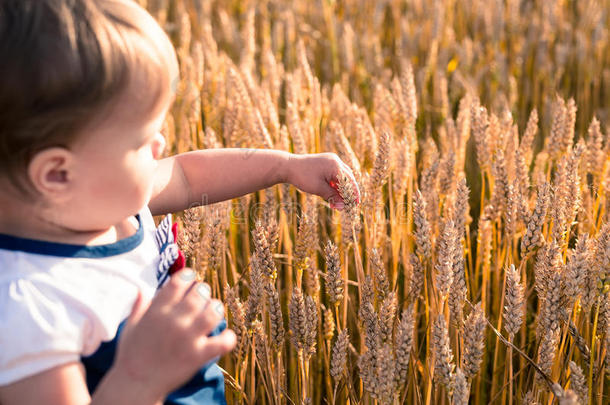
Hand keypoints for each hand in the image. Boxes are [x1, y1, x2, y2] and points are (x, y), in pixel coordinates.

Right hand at [106, 269, 235, 402]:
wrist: (135, 385)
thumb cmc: (131, 355)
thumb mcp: (131, 327)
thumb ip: (139, 307)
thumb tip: (141, 291)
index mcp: (157, 311)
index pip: (178, 282)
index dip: (188, 276)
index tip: (191, 278)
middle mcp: (173, 321)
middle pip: (199, 293)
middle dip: (203, 291)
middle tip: (202, 296)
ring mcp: (187, 339)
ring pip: (213, 312)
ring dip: (216, 308)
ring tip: (213, 312)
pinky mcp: (198, 356)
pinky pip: (223, 342)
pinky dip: (228, 338)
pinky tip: (225, 336)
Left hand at [286, 153, 359, 209]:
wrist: (288, 166)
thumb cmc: (303, 177)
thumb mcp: (319, 189)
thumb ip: (332, 197)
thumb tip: (343, 206)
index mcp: (335, 165)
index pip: (349, 181)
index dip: (353, 193)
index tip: (355, 204)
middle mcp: (335, 161)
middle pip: (347, 178)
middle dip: (347, 192)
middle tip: (348, 205)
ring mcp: (330, 160)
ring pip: (340, 177)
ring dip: (340, 190)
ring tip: (338, 203)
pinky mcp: (325, 163)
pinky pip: (333, 174)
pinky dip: (334, 185)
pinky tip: (332, 195)